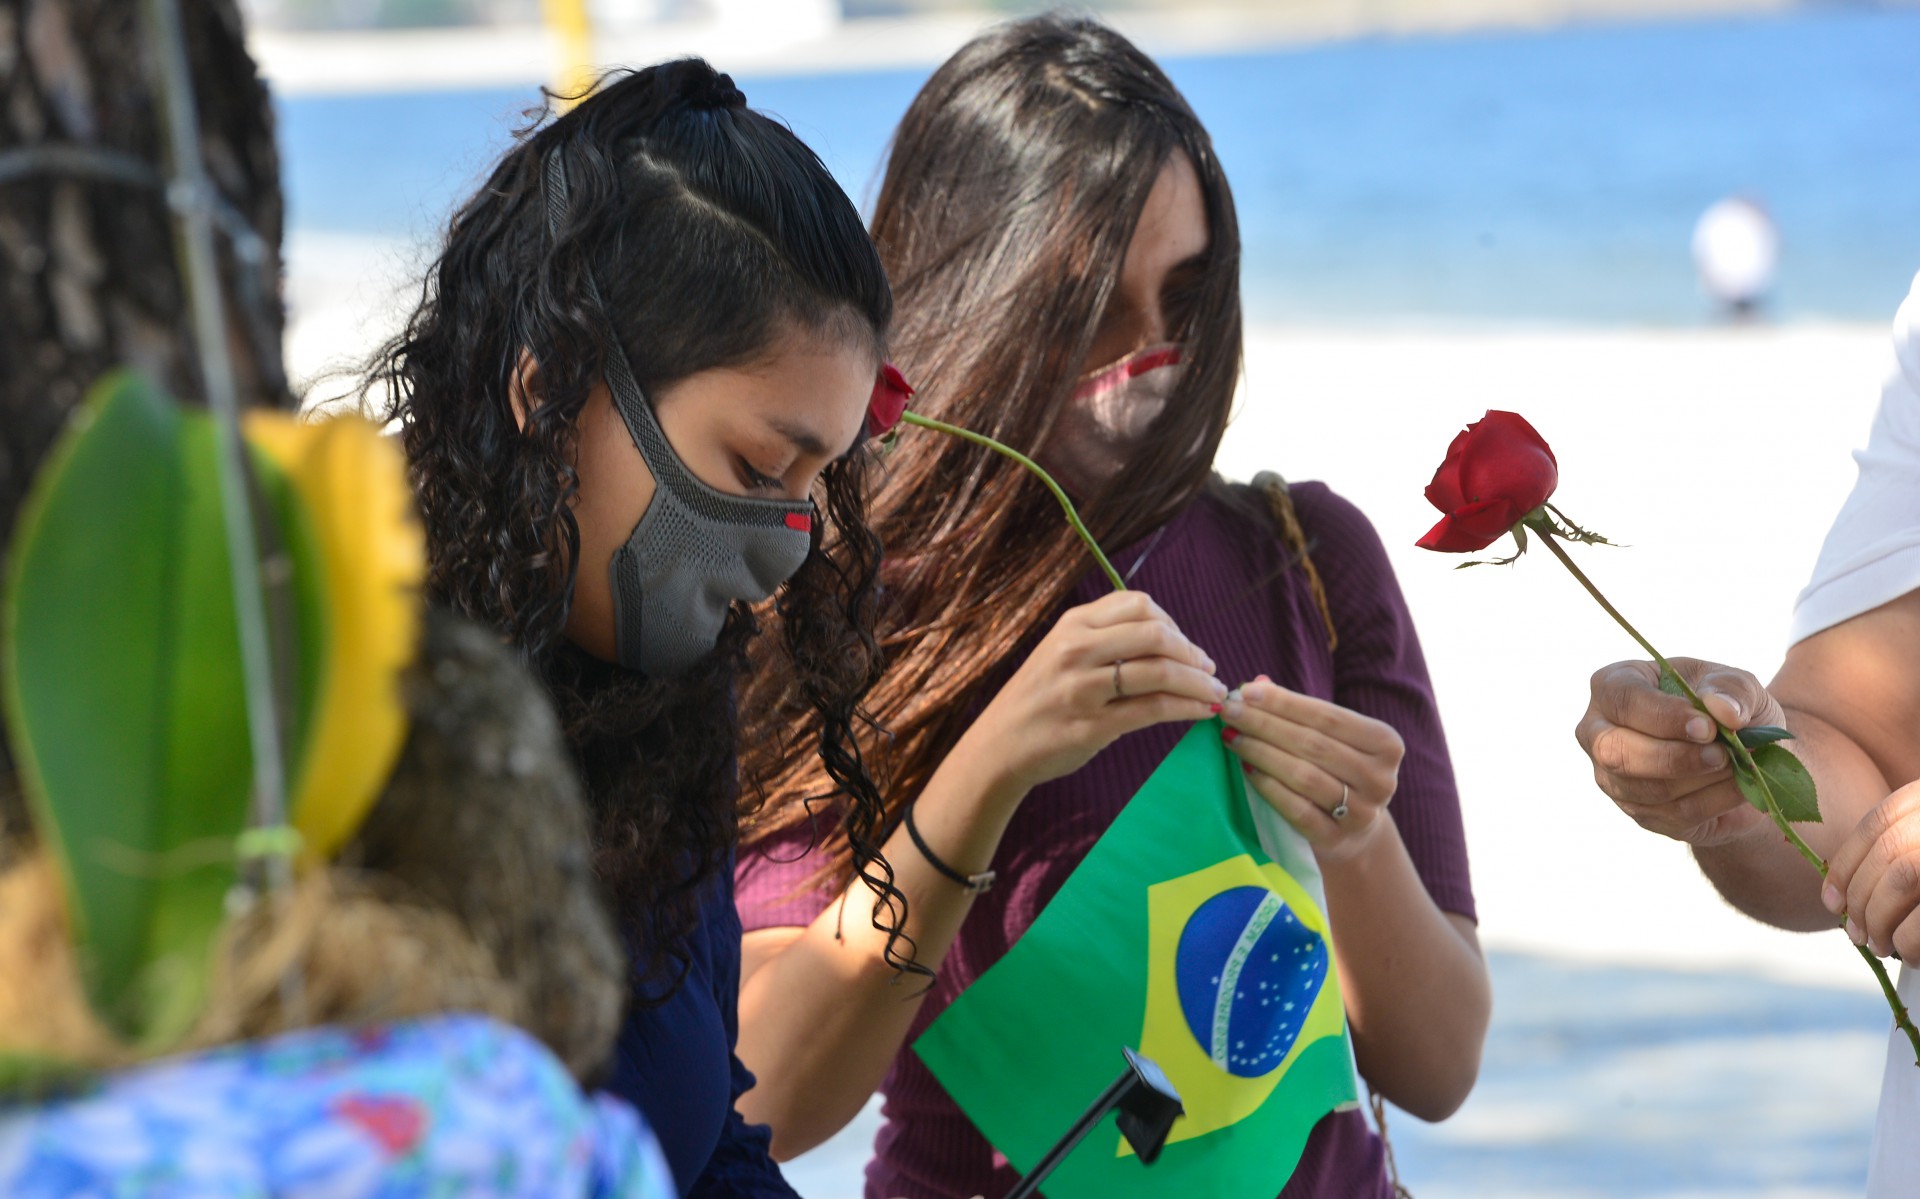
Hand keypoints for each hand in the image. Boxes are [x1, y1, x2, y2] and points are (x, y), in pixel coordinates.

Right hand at [967, 590, 1225, 796]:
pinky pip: (1154, 709)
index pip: (1138, 604)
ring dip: (1198, 682)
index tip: (1187, 646)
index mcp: (1072, 624)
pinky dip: (1188, 708)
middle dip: (1192, 652)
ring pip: (1159, 671)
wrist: (999, 746)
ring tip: (1215, 692)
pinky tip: (1202, 712)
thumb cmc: (1039, 699)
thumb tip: (1169, 638)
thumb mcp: (1061, 652)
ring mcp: (1083, 688)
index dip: (1173, 624)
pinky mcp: (1093, 725)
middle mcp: (1077, 649)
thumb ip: (1105, 637)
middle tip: (1209, 669)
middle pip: (1155, 634)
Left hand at [1221, 676, 1403, 863]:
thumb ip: (1299, 711)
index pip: (1328, 716)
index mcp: (1386, 744)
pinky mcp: (1336, 838)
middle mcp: (1380, 778)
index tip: (1246, 692)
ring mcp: (1361, 812)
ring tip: (1232, 737)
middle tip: (1230, 712)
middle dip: (1265, 724)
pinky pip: (1295, 808)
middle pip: (1313, 744)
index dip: (1285, 703)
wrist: (1354, 830)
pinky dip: (1267, 786)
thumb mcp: (1331, 738)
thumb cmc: (1336, 769)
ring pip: (1304, 775)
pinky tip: (1246, 768)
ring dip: (1261, 752)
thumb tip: (1256, 684)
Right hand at [1575, 657, 1783, 846]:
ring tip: (1738, 766)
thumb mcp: (1738, 685)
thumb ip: (1732, 689)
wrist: (1742, 756)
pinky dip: (1715, 801)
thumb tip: (1723, 710)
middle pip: (1614, 751)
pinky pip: (1674, 814)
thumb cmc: (1726, 708)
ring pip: (1646, 788)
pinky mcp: (1639, 812)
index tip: (1708, 727)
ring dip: (1701, 780)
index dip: (1664, 716)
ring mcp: (1613, 777)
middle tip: (1722, 754)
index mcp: (1613, 685)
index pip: (1622, 699)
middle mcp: (1599, 732)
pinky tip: (1739, 786)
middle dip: (1673, 757)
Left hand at [1826, 780, 1919, 961]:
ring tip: (1881, 946)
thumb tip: (1845, 893)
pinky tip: (1910, 953)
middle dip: (1861, 901)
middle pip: (1885, 854)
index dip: (1845, 868)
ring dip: (1881, 922)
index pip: (1875, 825)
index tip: (1832, 901)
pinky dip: (1910, 941)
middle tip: (1858, 935)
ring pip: (1902, 879)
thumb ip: (1901, 842)